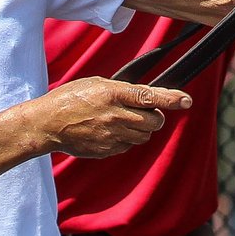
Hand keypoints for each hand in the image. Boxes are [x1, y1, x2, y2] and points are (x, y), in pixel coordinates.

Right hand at [30, 78, 190, 158]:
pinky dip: (126, 140)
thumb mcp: (97, 84)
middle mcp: (115, 116)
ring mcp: (111, 136)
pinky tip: (109, 131)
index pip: (150, 96)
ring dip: (141, 129)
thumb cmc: (71, 98)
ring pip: (144, 136)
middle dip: (155, 117)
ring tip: (122, 120)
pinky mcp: (106, 151)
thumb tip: (146, 98)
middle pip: (154, 122)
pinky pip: (128, 146)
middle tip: (145, 112)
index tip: (187, 100)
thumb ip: (123, 91)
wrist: (47, 124)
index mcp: (113, 94)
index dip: (172, 99)